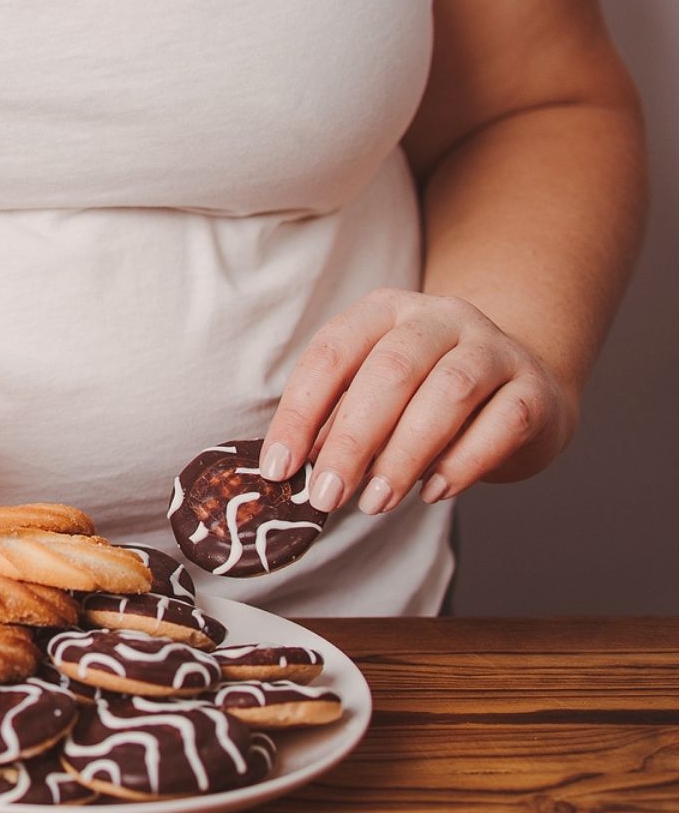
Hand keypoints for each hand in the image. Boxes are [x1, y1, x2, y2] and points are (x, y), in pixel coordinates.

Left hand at [259, 288, 577, 514]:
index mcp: (384, 311)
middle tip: (327, 495)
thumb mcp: (372, 398)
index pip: (332, 354)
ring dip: (405, 454)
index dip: (299, 413)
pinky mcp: (534, 388)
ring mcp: (493, 348)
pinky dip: (464, 462)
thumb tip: (289, 470)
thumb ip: (334, 424)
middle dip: (352, 440)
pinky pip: (503, 422)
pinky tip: (433, 493)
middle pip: (390, 371)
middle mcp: (440, 317)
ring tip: (376, 502)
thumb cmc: (423, 398)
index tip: (278, 468)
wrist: (519, 389)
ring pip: (449, 392)